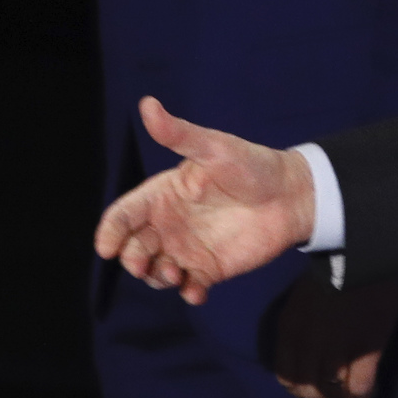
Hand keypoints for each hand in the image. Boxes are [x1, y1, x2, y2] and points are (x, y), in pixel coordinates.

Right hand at [92, 97, 315, 304]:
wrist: (291, 194)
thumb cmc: (251, 165)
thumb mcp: (214, 148)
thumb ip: (179, 134)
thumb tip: (147, 104)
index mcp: (162, 194)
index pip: (125, 214)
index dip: (111, 230)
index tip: (106, 247)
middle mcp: (169, 224)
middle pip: (135, 247)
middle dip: (132, 259)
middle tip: (143, 264)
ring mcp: (187, 248)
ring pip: (156, 271)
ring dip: (156, 279)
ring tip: (174, 275)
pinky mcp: (210, 269)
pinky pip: (189, 287)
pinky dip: (187, 294)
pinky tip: (196, 292)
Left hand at [272, 274, 397, 397]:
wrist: (366, 251)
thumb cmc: (335, 269)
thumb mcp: (302, 298)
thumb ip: (298, 329)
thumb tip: (303, 358)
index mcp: (289, 328)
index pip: (286, 377)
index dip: (300, 388)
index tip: (313, 385)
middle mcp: (307, 342)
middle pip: (306, 391)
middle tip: (335, 393)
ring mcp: (336, 348)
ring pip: (331, 395)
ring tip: (351, 392)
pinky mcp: (366, 350)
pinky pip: (360, 388)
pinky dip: (363, 393)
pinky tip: (370, 385)